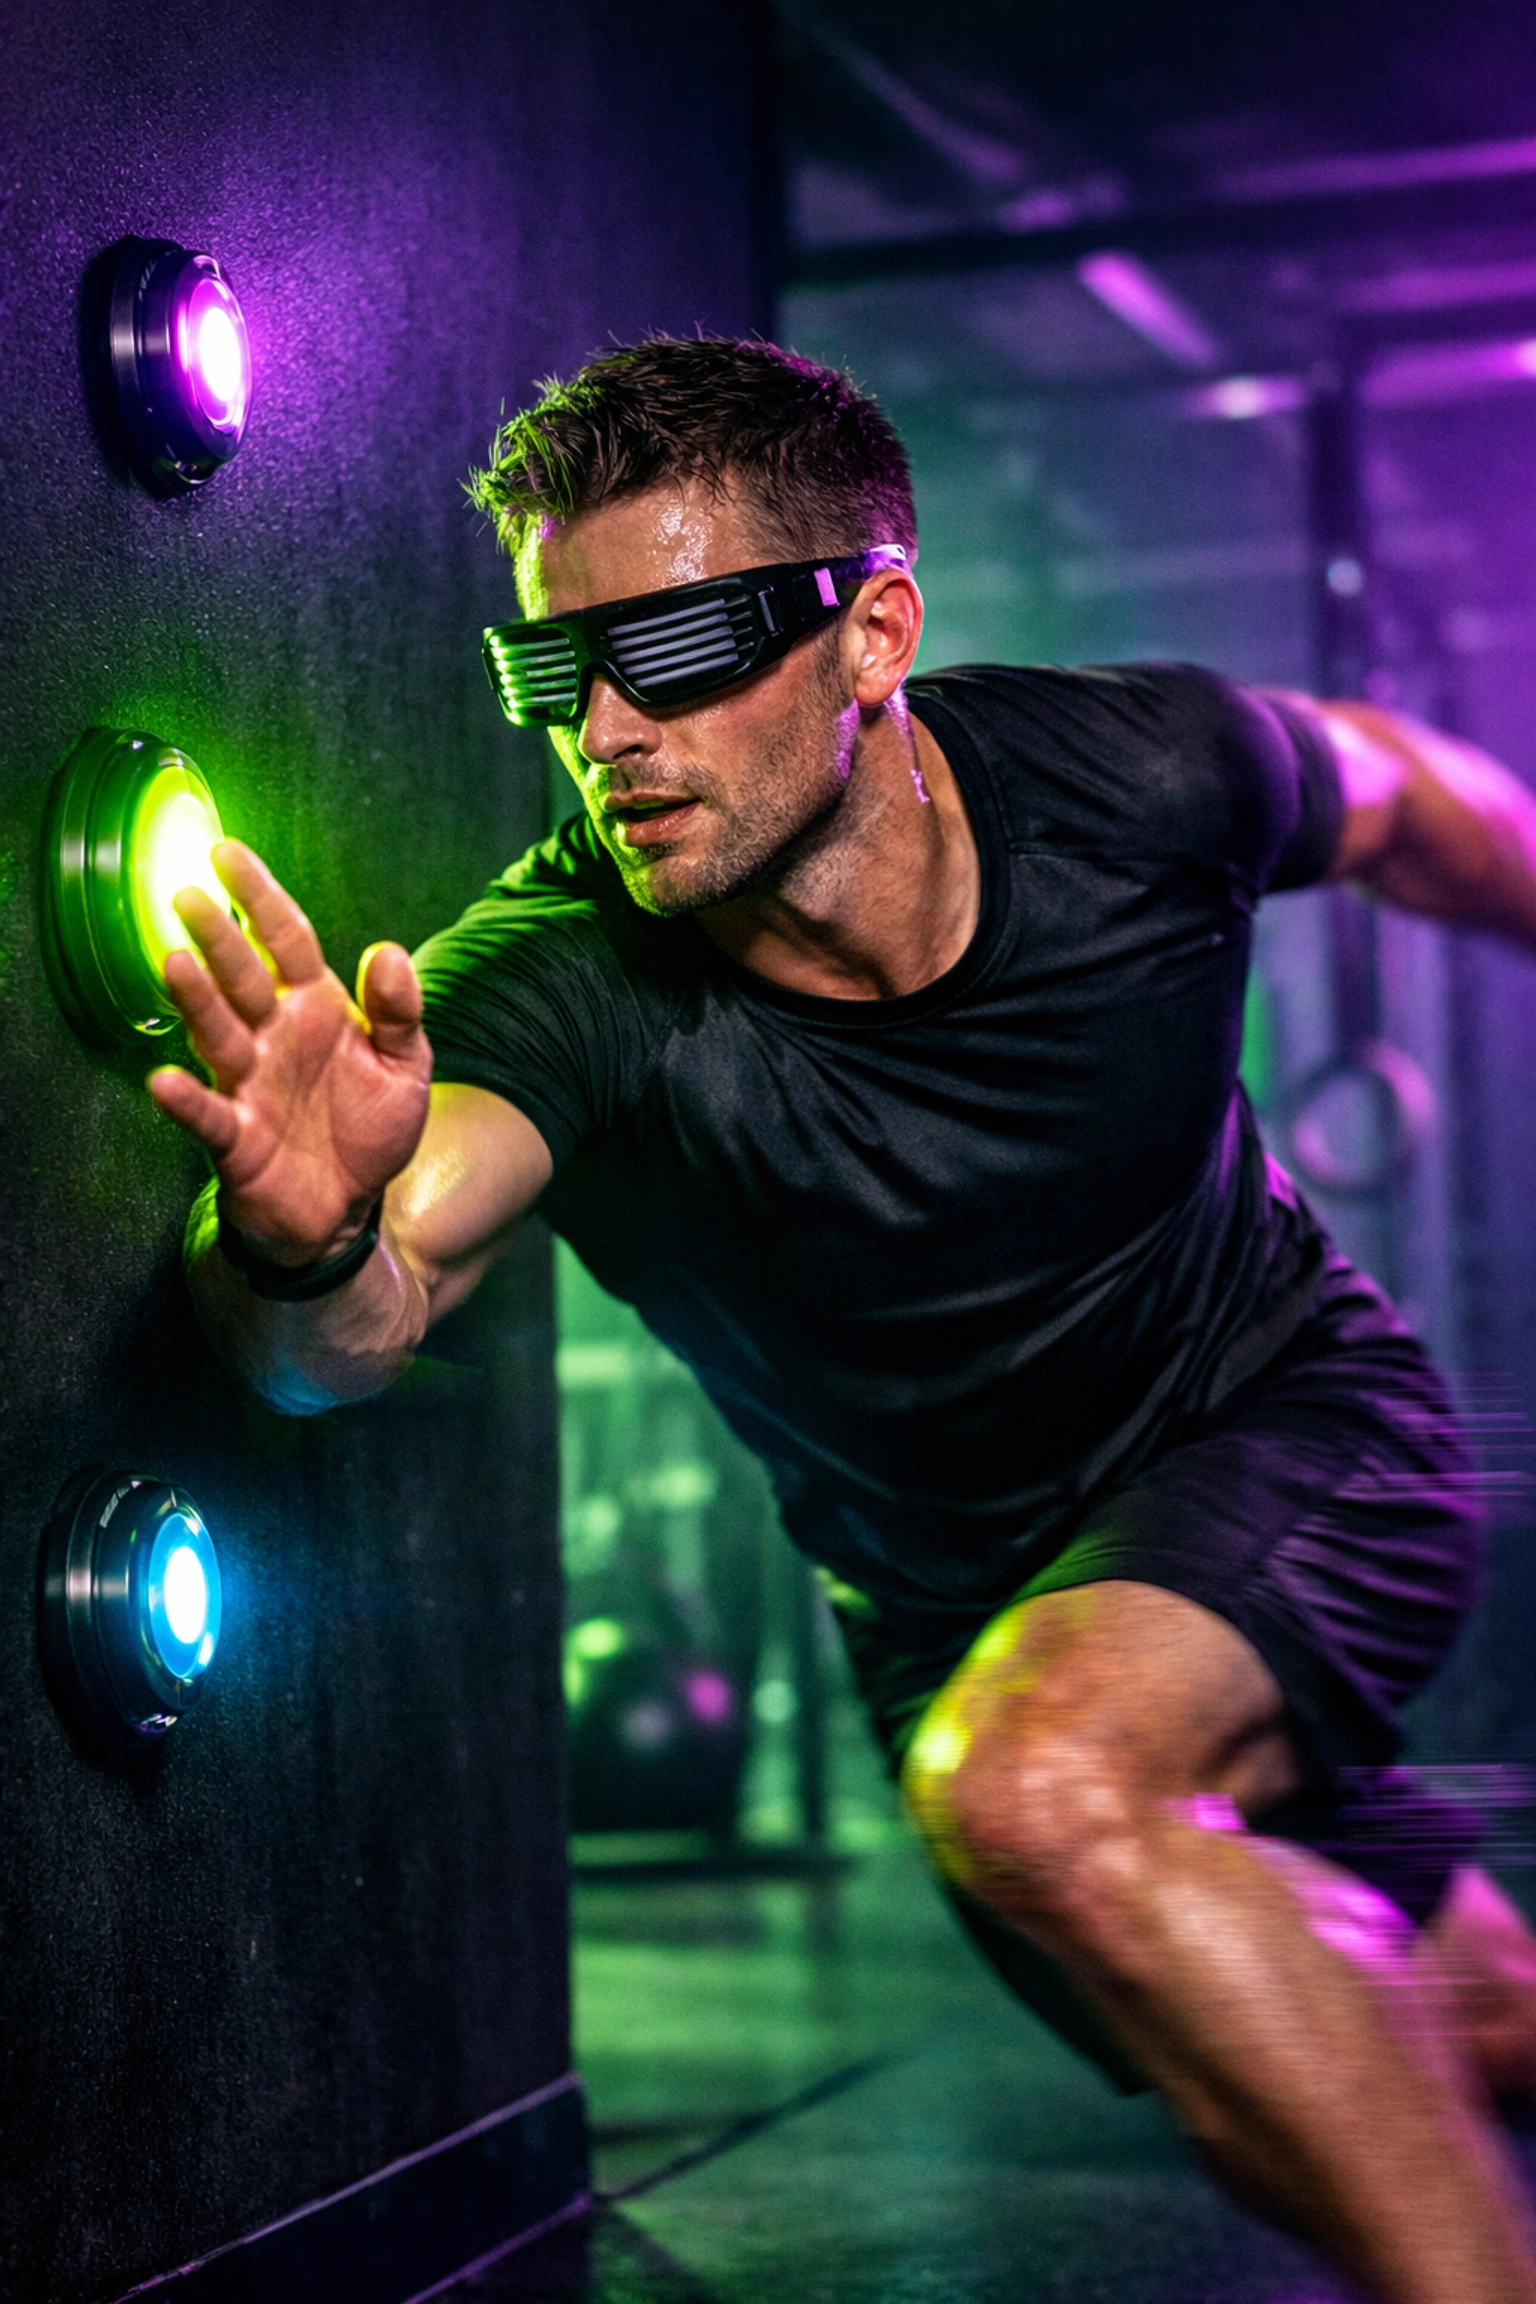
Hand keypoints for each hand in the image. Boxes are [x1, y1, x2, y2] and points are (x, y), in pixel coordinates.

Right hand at [148, 842, 432, 1263]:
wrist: (350, 1209)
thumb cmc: (368, 1129)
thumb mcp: (406, 1067)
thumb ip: (400, 1012)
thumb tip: (388, 953)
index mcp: (314, 1008)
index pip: (286, 940)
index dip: (260, 897)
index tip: (228, 854)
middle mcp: (273, 1037)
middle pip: (242, 977)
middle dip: (218, 937)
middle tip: (188, 896)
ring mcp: (249, 1084)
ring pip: (217, 1033)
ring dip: (196, 1001)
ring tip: (174, 963)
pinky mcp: (236, 1138)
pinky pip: (207, 1116)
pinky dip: (186, 1101)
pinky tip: (163, 1081)